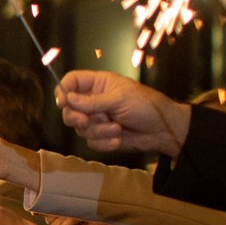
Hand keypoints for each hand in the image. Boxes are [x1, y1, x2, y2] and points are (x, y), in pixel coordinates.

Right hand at [57, 70, 189, 155]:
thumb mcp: (119, 99)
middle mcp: (93, 101)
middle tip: (85, 121)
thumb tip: (68, 98)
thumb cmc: (146, 106)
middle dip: (77, 118)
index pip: (71, 82)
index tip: (64, 103)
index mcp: (98, 84)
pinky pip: (90, 142)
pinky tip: (118, 138)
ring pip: (80, 129)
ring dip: (98, 131)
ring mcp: (96, 119)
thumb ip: (92, 101)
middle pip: (69, 109)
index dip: (63, 91)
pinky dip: (104, 142)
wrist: (162, 131)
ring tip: (117, 129)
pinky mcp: (101, 136)